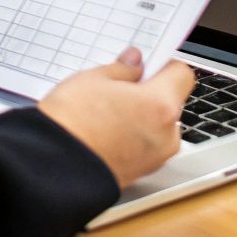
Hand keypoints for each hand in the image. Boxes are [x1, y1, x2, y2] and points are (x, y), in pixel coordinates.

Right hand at [38, 48, 195, 187]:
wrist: (53, 166)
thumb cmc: (72, 123)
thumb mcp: (93, 79)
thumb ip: (122, 69)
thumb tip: (133, 63)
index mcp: (161, 105)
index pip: (182, 75)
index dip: (163, 66)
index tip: (145, 65)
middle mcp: (166, 135)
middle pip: (170, 103)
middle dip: (150, 94)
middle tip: (119, 89)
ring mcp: (155, 158)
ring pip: (157, 127)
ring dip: (141, 118)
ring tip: (106, 113)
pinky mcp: (140, 173)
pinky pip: (145, 147)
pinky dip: (132, 138)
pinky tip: (105, 132)